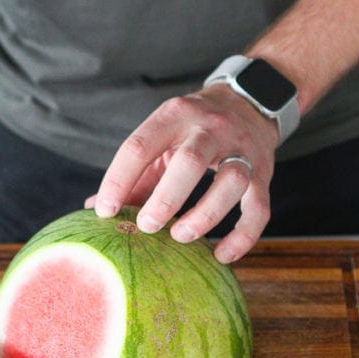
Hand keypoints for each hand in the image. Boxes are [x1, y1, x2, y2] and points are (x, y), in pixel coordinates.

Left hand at [91, 84, 279, 262]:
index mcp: (174, 116)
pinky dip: (243, 236)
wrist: (248, 102)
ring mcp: (242, 149)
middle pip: (191, 161)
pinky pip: (259, 208)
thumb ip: (134, 174)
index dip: (118, 180)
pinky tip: (222, 255)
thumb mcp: (162, 139)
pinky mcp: (264, 172)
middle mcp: (210, 128)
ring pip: (231, 181)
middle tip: (147, 227)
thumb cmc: (192, 130)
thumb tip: (94, 209)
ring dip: (205, 215)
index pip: (139, 146)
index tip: (105, 211)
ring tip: (181, 237)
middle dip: (166, 198)